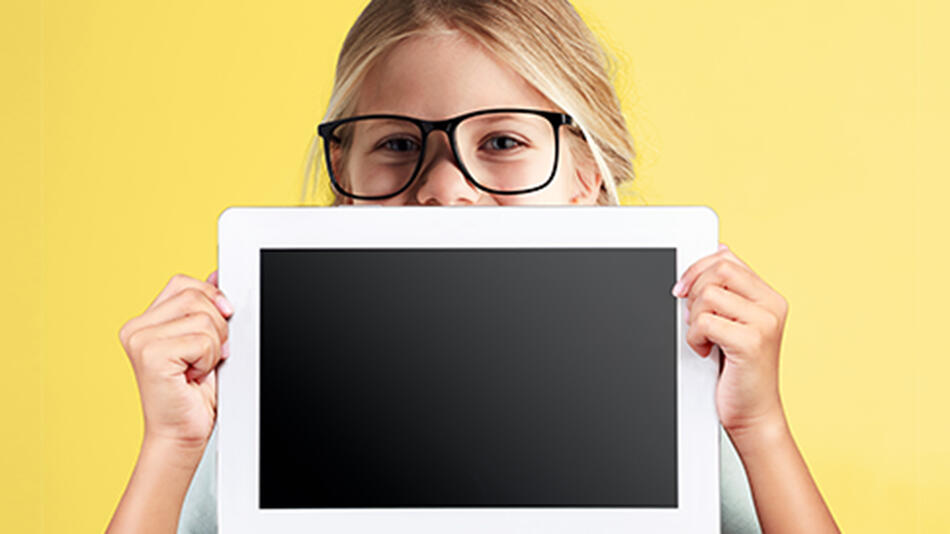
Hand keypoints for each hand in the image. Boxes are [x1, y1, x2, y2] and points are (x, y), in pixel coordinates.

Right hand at [118, 270, 232, 449]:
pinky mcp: (150, 355)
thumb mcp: (205, 341)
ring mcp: (140, 340)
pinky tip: (193, 375)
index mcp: (146, 321)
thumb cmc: (193, 394)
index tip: (219, 322)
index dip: (211, 299)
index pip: (185, 283)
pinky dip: (209, 359)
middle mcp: (136, 328)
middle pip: (197, 296)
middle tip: (206, 356)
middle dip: (217, 327)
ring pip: (204, 318)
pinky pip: (202, 340)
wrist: (182, 433)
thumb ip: (206, 307)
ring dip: (214, 346)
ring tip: (198, 367)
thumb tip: (217, 275)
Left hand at [672, 243, 788, 435]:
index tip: (682, 287)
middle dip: (694, 291)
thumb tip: (709, 257)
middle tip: (691, 317)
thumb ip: (725, 294)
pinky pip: (705, 322)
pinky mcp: (751, 342)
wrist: (753, 413)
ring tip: (704, 338)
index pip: (727, 259)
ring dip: (693, 319)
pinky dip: (695, 338)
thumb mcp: (733, 324)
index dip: (697, 268)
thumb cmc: (738, 371)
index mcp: (768, 297)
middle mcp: (771, 305)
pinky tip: (706, 351)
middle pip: (718, 270)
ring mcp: (764, 323)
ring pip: (708, 295)